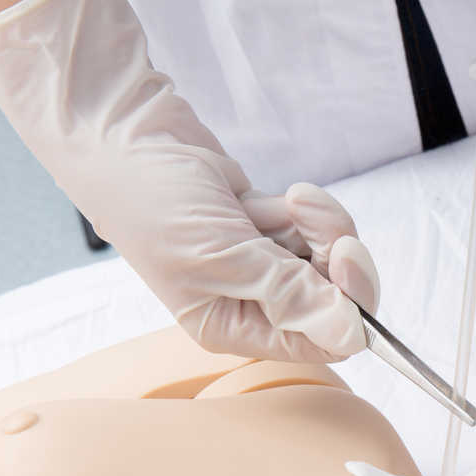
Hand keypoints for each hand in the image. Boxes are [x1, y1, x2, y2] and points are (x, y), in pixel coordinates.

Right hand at [0, 0, 379, 361]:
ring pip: (329, 258)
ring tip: (282, 202)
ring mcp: (265, 265)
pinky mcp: (272, 229)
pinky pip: (315, 229)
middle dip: (334, 255)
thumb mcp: (221, 256)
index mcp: (234, 329)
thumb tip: (350, 335)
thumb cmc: (151, 200)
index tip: (347, 257)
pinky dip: (301, 208)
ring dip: (314, 224)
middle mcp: (253, 304)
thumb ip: (289, 294)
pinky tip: (260, 196)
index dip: (349, 307)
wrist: (125, 133)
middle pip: (336, 300)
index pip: (321, 342)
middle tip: (319, 222)